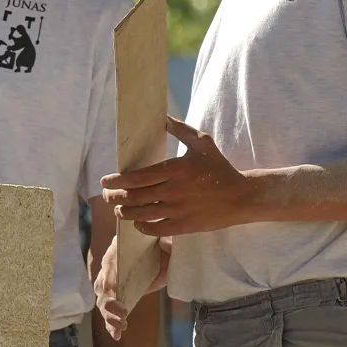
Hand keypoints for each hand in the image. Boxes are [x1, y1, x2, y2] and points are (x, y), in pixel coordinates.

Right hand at [94, 235, 170, 340]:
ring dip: (109, 316)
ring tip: (122, 327)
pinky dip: (111, 325)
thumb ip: (167, 243)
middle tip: (123, 314)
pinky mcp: (120, 297)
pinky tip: (116, 336)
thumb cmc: (162, 244)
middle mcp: (111, 267)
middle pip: (101, 286)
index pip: (109, 264)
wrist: (163, 254)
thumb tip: (166, 246)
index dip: (110, 280)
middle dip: (109, 302)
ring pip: (103, 301)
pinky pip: (110, 312)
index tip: (114, 293)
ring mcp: (113, 284)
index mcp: (119, 250)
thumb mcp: (166, 241)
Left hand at [100, 116, 256, 236]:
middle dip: (115, 197)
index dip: (117, 181)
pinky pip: (157, 229)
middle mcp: (174, 191)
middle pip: (135, 197)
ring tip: (118, 209)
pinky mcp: (185, 226)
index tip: (105, 181)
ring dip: (125, 213)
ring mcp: (179, 210)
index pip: (138, 177)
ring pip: (142, 214)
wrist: (242, 196)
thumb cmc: (219, 167)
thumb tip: (162, 117)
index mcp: (175, 169)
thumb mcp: (202, 143)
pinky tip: (138, 223)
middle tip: (107, 196)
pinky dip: (143, 227)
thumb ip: (179, 130)